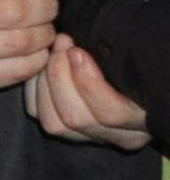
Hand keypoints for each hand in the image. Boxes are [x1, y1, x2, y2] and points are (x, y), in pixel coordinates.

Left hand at [32, 36, 154, 148]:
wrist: (135, 68)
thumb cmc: (134, 60)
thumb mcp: (131, 60)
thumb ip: (113, 58)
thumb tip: (78, 47)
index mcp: (144, 118)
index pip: (111, 113)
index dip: (87, 82)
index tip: (77, 51)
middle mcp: (120, 135)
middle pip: (76, 119)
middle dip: (59, 75)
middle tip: (61, 42)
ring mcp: (92, 137)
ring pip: (54, 122)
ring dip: (44, 82)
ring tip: (52, 51)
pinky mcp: (67, 132)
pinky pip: (39, 115)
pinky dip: (34, 88)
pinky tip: (41, 66)